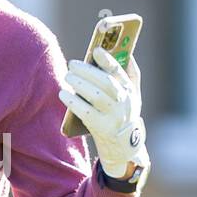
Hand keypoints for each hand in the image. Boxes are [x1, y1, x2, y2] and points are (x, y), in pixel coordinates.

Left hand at [59, 46, 149, 179]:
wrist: (123, 146)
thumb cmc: (123, 114)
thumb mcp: (133, 96)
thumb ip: (131, 75)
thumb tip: (126, 52)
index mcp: (130, 91)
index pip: (120, 72)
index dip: (108, 60)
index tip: (95, 50)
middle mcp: (124, 103)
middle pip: (106, 82)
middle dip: (88, 71)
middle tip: (72, 64)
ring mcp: (114, 117)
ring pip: (96, 96)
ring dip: (80, 84)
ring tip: (67, 76)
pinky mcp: (102, 128)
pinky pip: (86, 112)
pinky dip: (73, 102)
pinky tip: (63, 94)